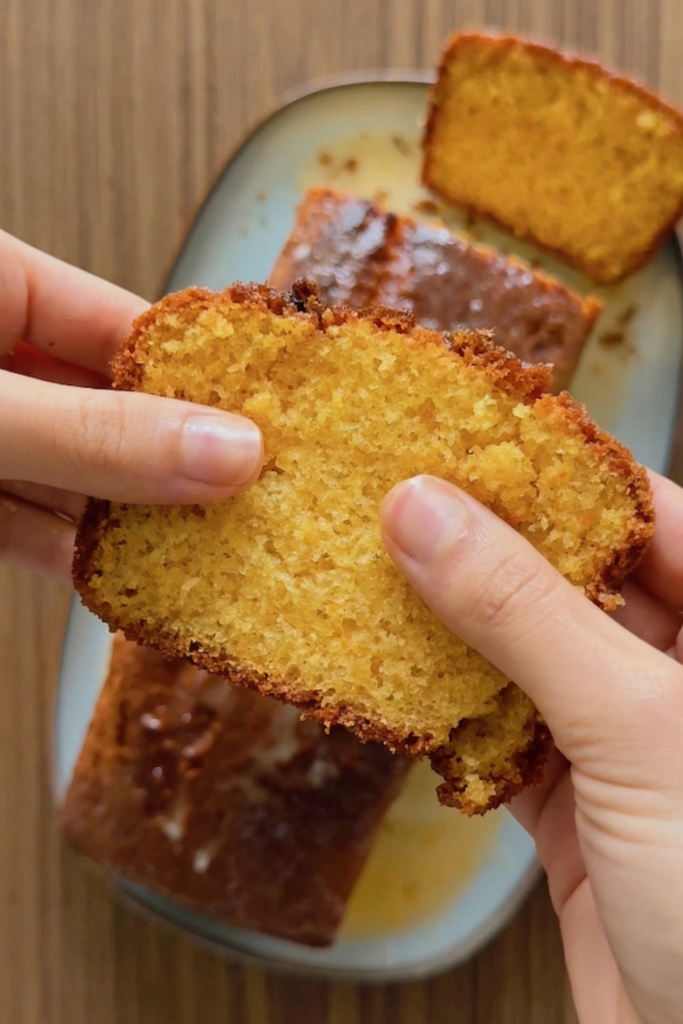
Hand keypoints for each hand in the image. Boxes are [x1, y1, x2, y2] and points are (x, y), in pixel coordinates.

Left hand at [0, 231, 262, 581]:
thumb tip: (231, 452)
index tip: (268, 429)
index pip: (124, 324)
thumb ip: (93, 435)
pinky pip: (20, 521)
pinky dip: (63, 552)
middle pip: (104, 406)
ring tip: (206, 557)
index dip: (199, 378)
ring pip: (67, 472)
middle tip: (251, 507)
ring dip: (125, 520)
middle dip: (169, 462)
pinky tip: (121, 579)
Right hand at [381, 472, 682, 1023]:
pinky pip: (500, 733)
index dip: (557, 469)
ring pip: (528, 654)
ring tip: (376, 572)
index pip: (647, 511)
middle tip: (399, 498)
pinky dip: (448, 716)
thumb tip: (424, 513)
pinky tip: (397, 686)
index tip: (467, 433)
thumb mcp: (638, 726)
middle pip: (575, 578)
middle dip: (488, 545)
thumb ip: (525, 615)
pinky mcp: (578, 805)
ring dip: (454, 629)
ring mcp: (628, 741)